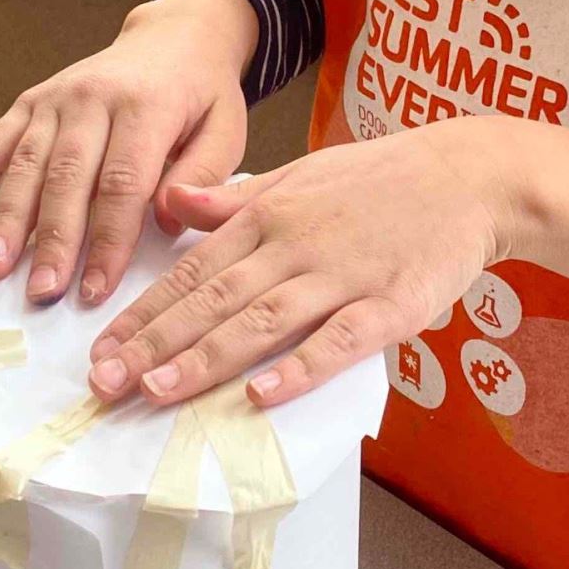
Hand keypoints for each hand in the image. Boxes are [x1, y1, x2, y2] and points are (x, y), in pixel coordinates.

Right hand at [0, 0, 257, 307]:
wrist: (173, 37)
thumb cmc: (201, 94)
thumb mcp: (226, 129)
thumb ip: (201, 175)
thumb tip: (162, 220)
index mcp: (147, 106)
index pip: (123, 184)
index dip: (107, 241)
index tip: (96, 289)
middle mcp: (94, 98)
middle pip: (67, 178)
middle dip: (53, 241)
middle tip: (41, 292)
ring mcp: (57, 97)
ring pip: (27, 163)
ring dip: (7, 219)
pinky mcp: (33, 100)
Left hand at [86, 117, 517, 411]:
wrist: (468, 175)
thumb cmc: (382, 180)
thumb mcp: (299, 174)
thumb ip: (232, 197)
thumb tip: (170, 200)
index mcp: (268, 215)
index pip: (192, 270)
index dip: (144, 313)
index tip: (100, 350)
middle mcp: (294, 244)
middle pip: (213, 300)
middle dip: (154, 344)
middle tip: (104, 384)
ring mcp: (341, 275)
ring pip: (262, 320)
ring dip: (206, 358)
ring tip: (157, 392)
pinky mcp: (390, 304)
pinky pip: (338, 340)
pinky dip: (299, 367)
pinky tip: (263, 394)